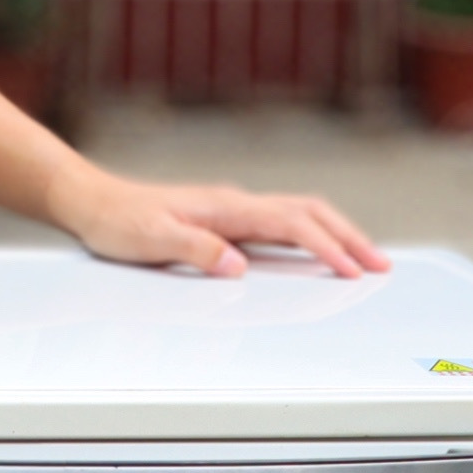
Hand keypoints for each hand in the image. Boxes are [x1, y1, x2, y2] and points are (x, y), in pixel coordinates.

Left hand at [51, 168, 390, 279]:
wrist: (91, 202)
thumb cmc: (117, 221)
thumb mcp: (150, 241)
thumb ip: (195, 252)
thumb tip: (237, 266)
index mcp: (225, 207)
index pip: (289, 224)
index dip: (324, 247)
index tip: (350, 270)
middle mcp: (235, 203)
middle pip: (309, 213)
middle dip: (349, 238)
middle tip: (381, 265)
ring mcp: (233, 210)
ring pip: (300, 214)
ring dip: (336, 234)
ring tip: (364, 258)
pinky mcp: (226, 219)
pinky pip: (282, 222)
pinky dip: (312, 234)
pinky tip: (318, 250)